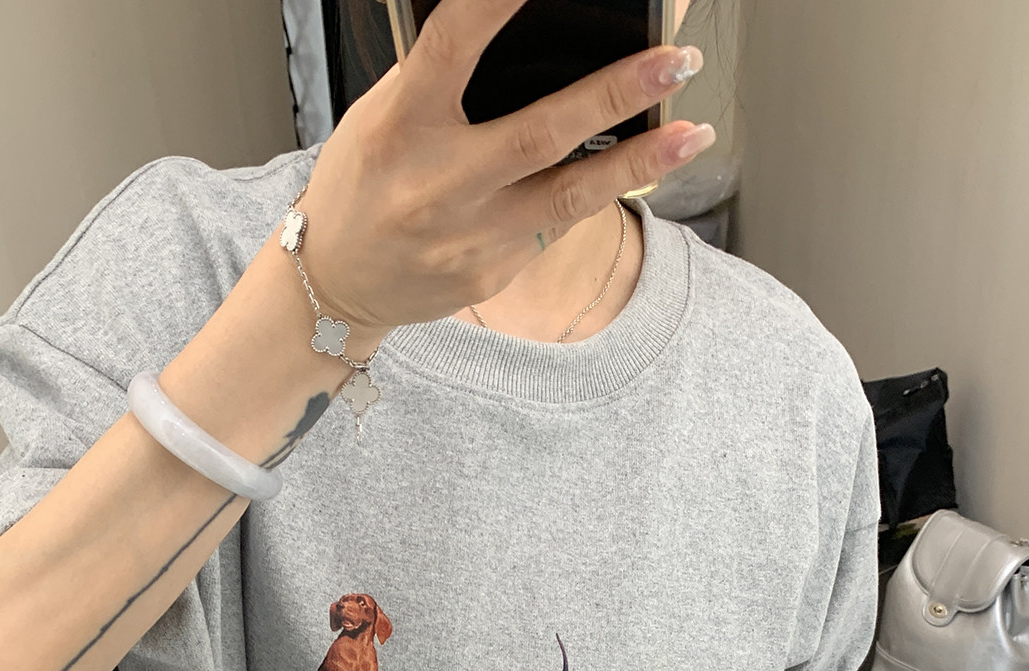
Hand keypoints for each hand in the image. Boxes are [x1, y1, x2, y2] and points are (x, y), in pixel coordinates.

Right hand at [292, 0, 713, 335]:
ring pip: (571, 196)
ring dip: (641, 162)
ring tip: (693, 131)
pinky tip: (638, 168)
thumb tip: (524, 29)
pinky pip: (556, 225)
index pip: (455, 44)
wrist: (335, 284)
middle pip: (541, 131)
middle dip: (617, 94)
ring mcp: (470, 236)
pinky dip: (600, 193)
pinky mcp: (492, 273)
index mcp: (402, 124)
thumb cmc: (363, 182)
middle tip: (674, 58)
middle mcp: (439, 183)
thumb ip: (443, 77)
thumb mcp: (382, 115)